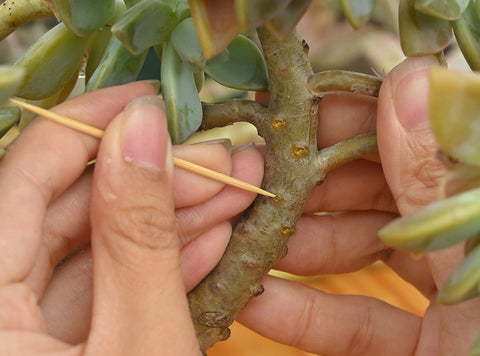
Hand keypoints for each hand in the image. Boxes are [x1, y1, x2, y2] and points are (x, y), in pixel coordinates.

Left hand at [0, 82, 263, 354]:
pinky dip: (156, 267)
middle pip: (66, 212)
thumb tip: (143, 130)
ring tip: (235, 194)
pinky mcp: (61, 349)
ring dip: (170, 222)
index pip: (24, 176)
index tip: (152, 100)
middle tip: (224, 161)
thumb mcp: (144, 341)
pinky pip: (102, 291)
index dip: (90, 125)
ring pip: (93, 250)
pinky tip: (210, 239)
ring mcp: (24, 332)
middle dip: (158, 181)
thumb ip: (138, 235)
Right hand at [238, 57, 479, 354]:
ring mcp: (449, 303)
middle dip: (314, 187)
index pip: (425, 139)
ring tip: (247, 241)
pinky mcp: (422, 350)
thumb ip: (447, 179)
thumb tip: (410, 79)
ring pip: (363, 256)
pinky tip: (256, 302)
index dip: (362, 118)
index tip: (298, 113)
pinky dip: (308, 316)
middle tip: (256, 182)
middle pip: (383, 194)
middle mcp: (473, 250)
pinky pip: (360, 325)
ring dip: (299, 250)